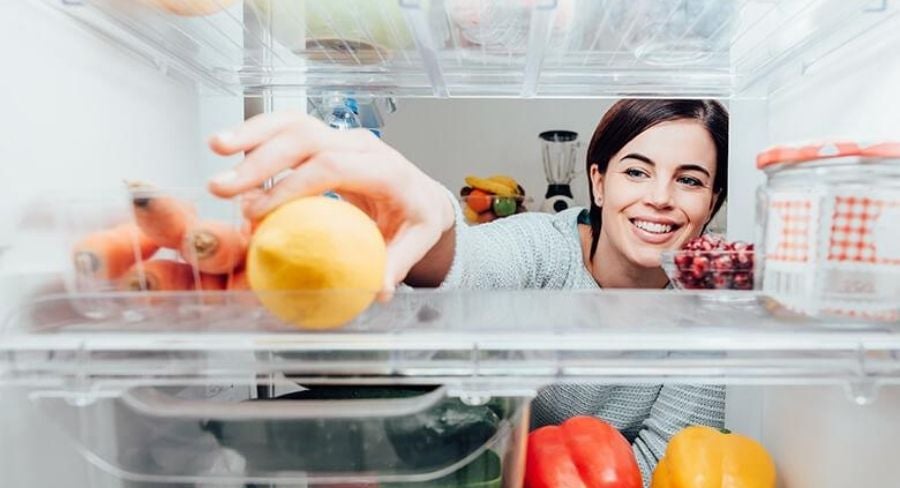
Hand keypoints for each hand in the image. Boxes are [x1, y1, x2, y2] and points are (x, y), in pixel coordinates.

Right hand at [208, 111, 455, 292]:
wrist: (421, 194)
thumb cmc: (416, 218)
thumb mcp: (417, 241)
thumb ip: (397, 263)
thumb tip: (378, 290)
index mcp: (386, 169)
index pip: (333, 167)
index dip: (293, 186)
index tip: (259, 211)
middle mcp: (362, 145)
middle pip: (307, 139)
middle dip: (261, 160)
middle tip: (224, 187)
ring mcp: (342, 137)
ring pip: (294, 123)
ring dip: (252, 134)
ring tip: (215, 148)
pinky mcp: (325, 138)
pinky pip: (288, 127)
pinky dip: (257, 133)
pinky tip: (228, 146)